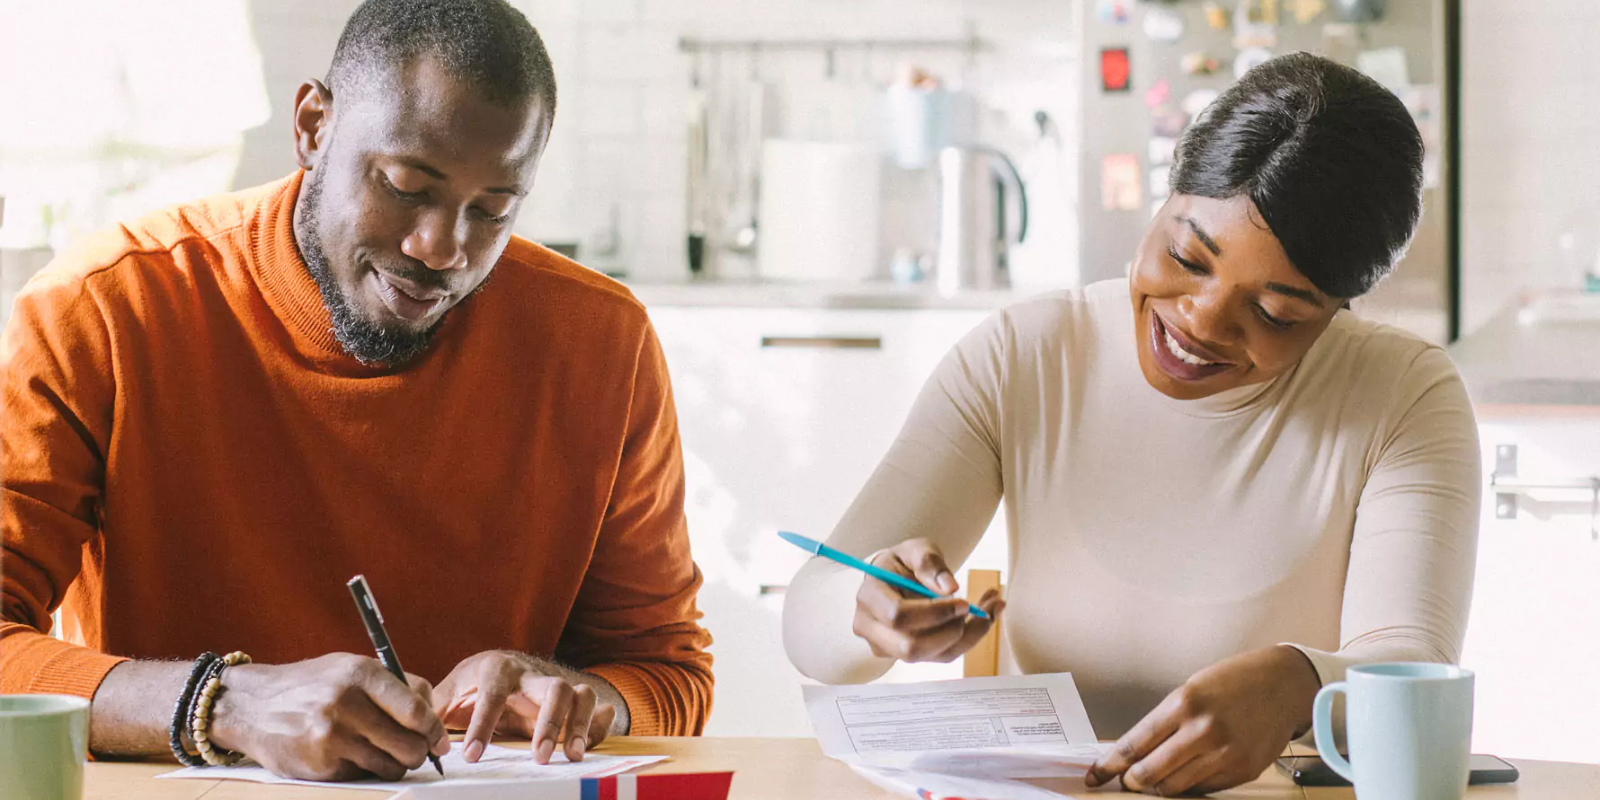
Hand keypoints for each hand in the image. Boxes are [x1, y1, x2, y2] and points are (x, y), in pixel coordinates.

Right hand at [208, 653, 448, 781]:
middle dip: (420, 753)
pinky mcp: (320, 764)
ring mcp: (331, 737)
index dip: (434, 729)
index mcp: (361, 673)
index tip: (440, 739)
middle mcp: (346, 704)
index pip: (415, 710)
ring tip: (384, 752)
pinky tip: (350, 754)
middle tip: (417, 751)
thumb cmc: (310, 685)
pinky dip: (365, 770)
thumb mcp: (351, 667)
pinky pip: (362, 775)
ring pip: (390, 766)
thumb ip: (394, 686)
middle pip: (409, 745)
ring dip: (395, 765)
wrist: (251, 705)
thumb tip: (433, 715)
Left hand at [432, 651, 618, 764]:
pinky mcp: (573, 702)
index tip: (471, 755)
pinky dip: (601, 725)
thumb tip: (413, 725)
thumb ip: (434, 706)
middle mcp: (532, 674)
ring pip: (582, 695)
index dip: (483, 724)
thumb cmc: (477, 683)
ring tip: (572, 756)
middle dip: (550, 722)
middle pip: (554, 688)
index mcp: (498, 669)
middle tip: (540, 757)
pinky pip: (597, 709)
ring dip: (580, 725)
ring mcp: (557, 685)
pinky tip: (594, 743)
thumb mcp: (453, 690)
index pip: (493, 694)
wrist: (508, 667)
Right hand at [850, 538, 1003, 663]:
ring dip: (968, 635)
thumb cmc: (902, 563)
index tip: (962, 601)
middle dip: (951, 631)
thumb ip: (929, 562)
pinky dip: (970, 638)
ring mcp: (888, 647)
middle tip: (975, 607)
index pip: (897, 616)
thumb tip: (950, 588)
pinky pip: (943, 655)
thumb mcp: (914, 549)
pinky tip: (986, 615)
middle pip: (910, 647)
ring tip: (990, 607)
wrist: (893, 579)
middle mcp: (872, 628)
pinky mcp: (909, 656)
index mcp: (869, 597)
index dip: (933, 613)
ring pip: (932, 656)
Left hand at [1086, 646, 1321, 795]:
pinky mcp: (1242, 771)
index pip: (1134, 745)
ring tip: (1153, 780)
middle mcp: (1202, 731)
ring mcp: (1224, 755)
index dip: (1109, 765)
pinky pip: (1204, 789)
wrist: (1284, 685)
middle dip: (1131, 782)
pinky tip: (1186, 777)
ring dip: (1159, 787)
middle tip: (1126, 781)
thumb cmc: (1233, 682)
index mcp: (1183, 704)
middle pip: (1150, 773)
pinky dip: (1189, 787)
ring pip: (1175, 788)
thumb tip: (1136, 753)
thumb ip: (1166, 722)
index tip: (1095, 776)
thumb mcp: (1191, 690)